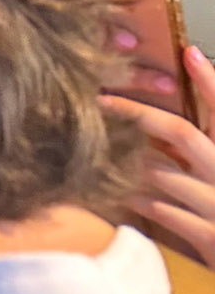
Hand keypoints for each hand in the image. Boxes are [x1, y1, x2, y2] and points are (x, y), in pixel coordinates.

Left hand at [106, 45, 214, 265]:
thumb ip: (210, 136)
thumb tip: (190, 78)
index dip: (212, 82)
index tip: (189, 52)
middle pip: (181, 134)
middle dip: (139, 113)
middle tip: (100, 98)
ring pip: (161, 173)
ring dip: (125, 158)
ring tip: (89, 140)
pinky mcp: (209, 240)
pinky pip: (159, 213)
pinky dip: (133, 200)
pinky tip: (107, 190)